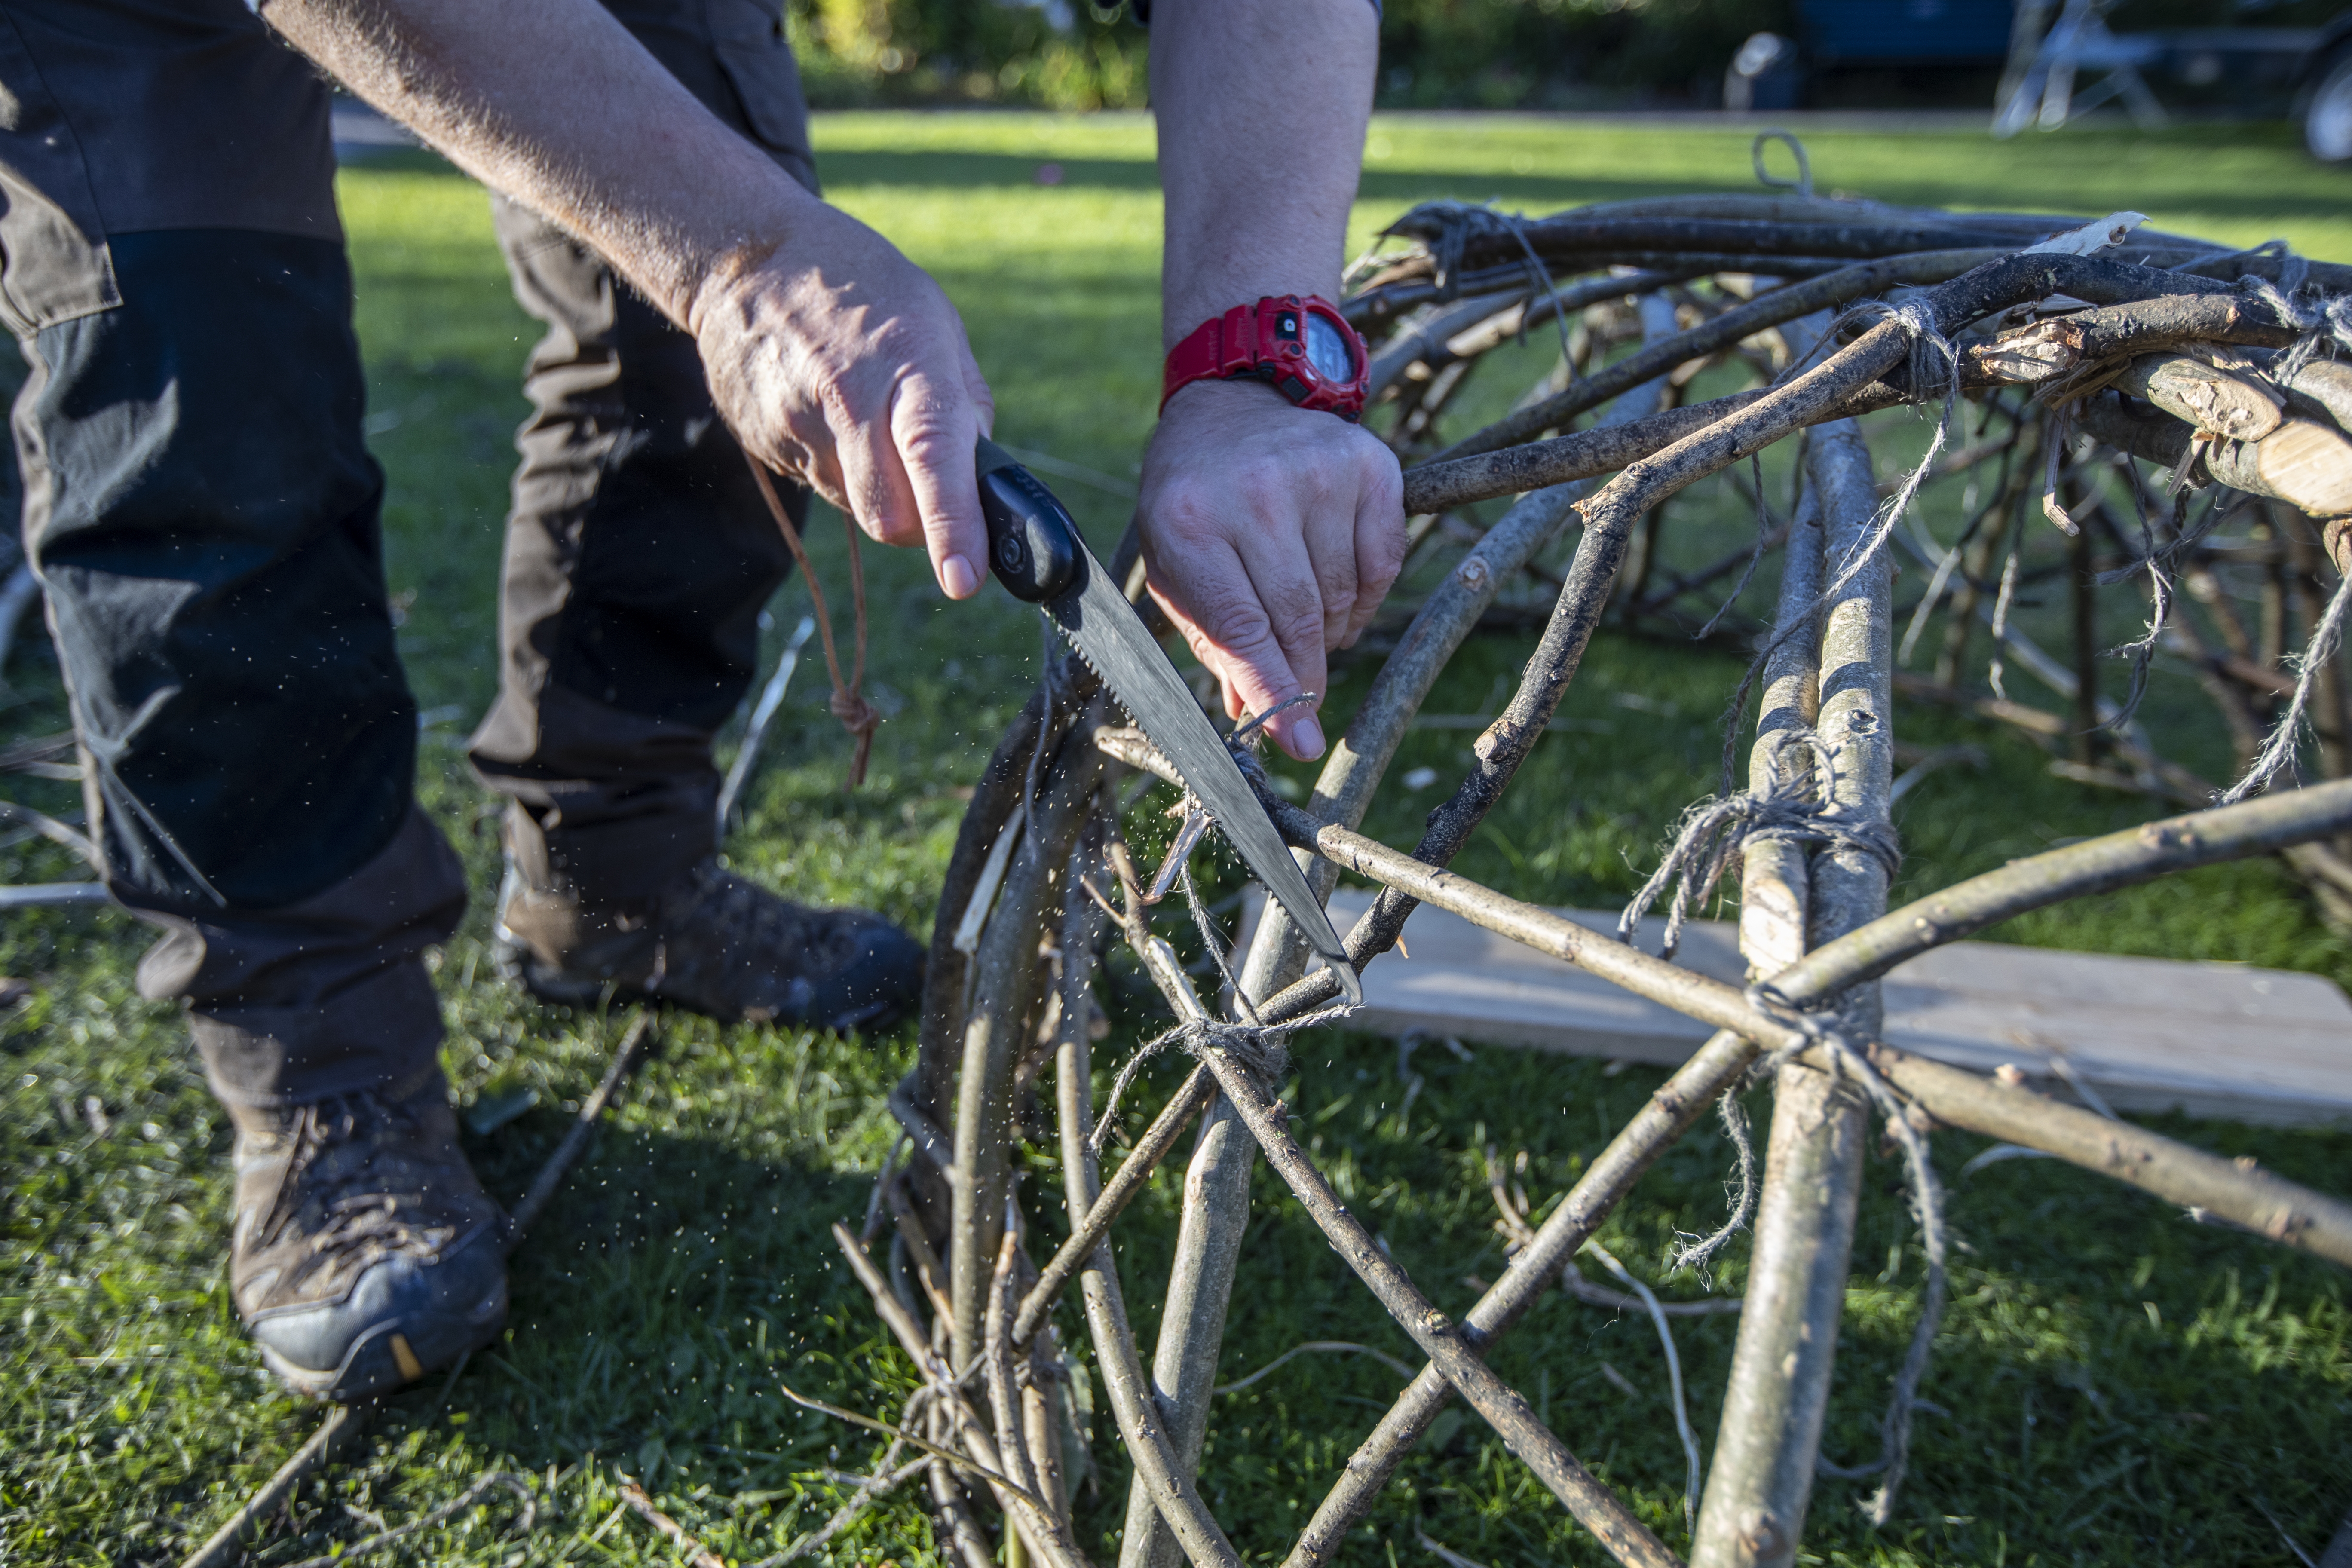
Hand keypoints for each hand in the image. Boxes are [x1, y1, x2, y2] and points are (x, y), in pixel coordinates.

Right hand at [688, 201, 995, 598]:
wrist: (749, 259)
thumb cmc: (866, 291)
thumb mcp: (938, 325)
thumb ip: (963, 407)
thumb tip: (980, 484)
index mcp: (908, 362)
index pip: (932, 455)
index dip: (950, 524)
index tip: (964, 578)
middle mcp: (847, 394)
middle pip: (887, 513)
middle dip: (918, 523)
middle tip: (929, 489)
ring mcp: (795, 421)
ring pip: (853, 506)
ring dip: (875, 488)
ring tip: (866, 419)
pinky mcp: (763, 440)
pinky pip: (818, 483)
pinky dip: (836, 467)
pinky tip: (827, 413)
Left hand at [1138, 379, 1405, 761]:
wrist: (1230, 408)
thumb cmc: (1197, 505)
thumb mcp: (1180, 572)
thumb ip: (1216, 644)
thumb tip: (1257, 720)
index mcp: (1190, 521)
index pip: (1243, 627)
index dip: (1275, 691)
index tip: (1299, 741)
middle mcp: (1255, 490)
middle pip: (1299, 618)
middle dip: (1305, 673)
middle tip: (1306, 698)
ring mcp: (1317, 471)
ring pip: (1343, 596)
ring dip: (1331, 631)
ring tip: (1308, 622)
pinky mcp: (1368, 464)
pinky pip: (1383, 564)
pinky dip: (1365, 596)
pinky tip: (1337, 588)